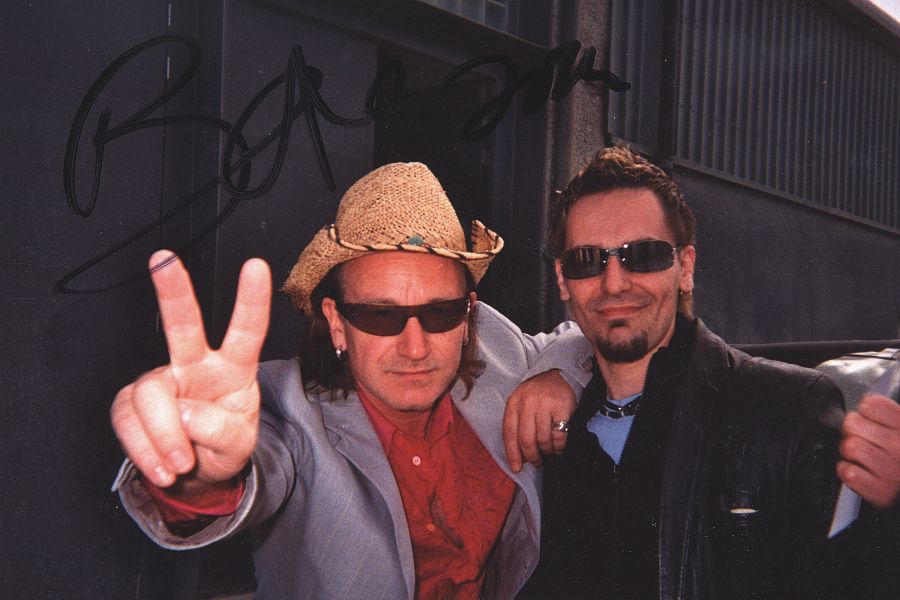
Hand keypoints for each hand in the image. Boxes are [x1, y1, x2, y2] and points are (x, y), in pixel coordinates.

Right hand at [110, 251, 270, 492]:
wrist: (194, 472)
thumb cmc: (224, 445)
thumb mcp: (239, 446)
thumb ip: (221, 431)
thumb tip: (185, 413)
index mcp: (234, 369)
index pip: (247, 331)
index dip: (252, 300)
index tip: (256, 266)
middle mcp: (196, 365)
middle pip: (184, 326)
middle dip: (174, 291)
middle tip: (163, 259)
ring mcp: (162, 380)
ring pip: (151, 394)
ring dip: (164, 437)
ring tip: (181, 464)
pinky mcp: (131, 401)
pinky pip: (129, 421)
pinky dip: (145, 451)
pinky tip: (163, 467)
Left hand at [502, 370, 575, 471]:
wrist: (560, 375)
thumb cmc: (539, 395)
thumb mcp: (522, 403)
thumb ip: (518, 424)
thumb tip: (519, 455)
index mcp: (514, 403)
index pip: (509, 433)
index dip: (512, 453)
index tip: (516, 467)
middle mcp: (527, 403)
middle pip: (526, 439)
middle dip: (532, 456)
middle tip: (537, 462)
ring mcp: (544, 404)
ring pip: (542, 439)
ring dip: (546, 451)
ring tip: (549, 452)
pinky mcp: (561, 407)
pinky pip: (558, 435)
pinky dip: (559, 446)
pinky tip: (559, 447)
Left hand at [837, 393, 899, 508]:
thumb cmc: (898, 454)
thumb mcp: (897, 428)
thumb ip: (885, 412)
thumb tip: (867, 402)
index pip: (870, 405)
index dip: (864, 411)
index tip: (870, 419)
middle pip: (851, 423)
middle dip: (851, 431)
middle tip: (863, 440)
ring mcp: (892, 471)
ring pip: (849, 446)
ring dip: (849, 452)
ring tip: (861, 457)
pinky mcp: (881, 492)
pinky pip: (848, 472)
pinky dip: (847, 471)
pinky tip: (860, 472)